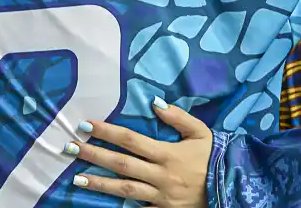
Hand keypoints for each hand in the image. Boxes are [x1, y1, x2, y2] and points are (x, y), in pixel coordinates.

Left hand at [68, 97, 211, 207]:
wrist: (230, 187)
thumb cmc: (212, 156)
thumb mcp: (200, 132)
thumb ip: (177, 117)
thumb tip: (154, 103)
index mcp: (167, 153)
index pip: (131, 140)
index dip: (108, 132)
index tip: (87, 125)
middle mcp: (160, 175)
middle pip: (121, 164)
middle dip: (94, 155)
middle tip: (70, 148)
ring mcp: (159, 196)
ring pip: (123, 189)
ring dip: (98, 182)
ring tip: (76, 177)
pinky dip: (119, 207)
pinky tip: (100, 203)